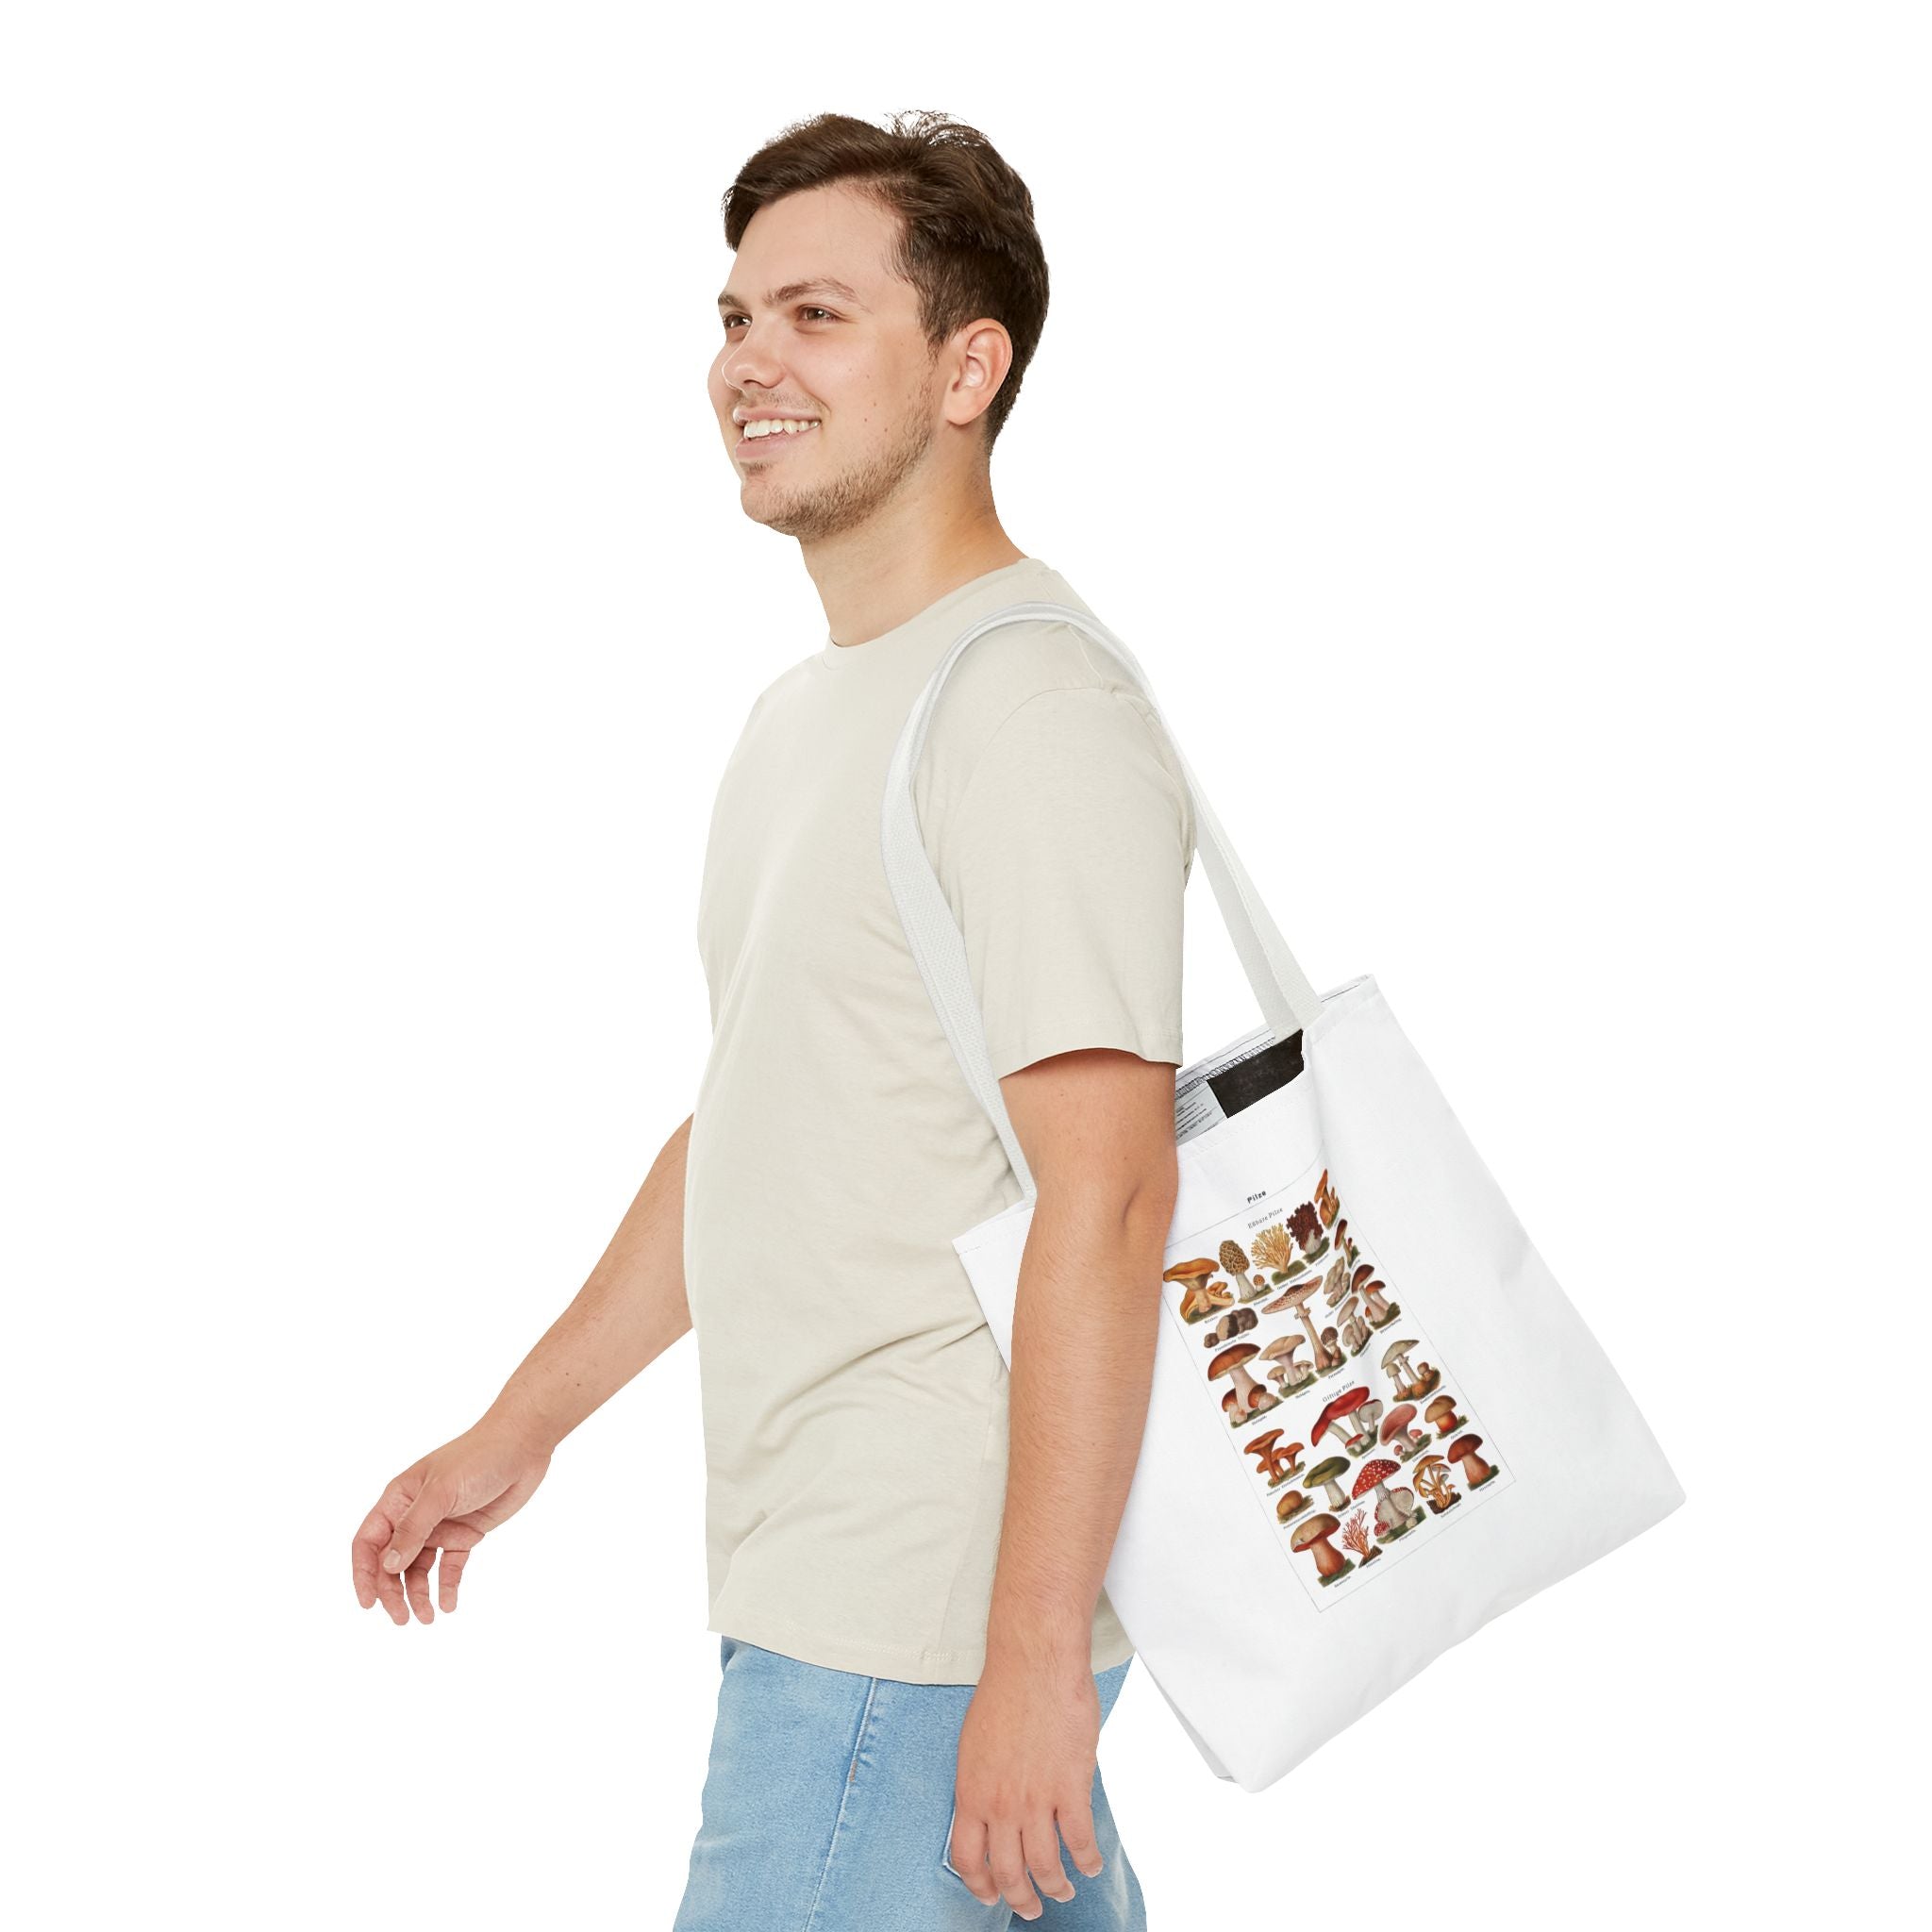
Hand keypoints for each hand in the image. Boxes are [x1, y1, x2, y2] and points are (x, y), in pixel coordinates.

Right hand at [350, 1413, 552, 1623]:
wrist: (523, 1445)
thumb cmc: (477, 1457)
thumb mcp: (441, 1492)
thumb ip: (413, 1529)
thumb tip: (387, 1566)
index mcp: (398, 1499)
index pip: (369, 1541)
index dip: (363, 1573)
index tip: (368, 1604)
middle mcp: (414, 1515)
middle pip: (392, 1562)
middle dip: (393, 1592)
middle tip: (403, 1619)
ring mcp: (440, 1526)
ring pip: (420, 1569)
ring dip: (419, 1594)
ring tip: (428, 1618)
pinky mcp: (465, 1534)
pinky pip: (450, 1566)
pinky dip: (447, 1586)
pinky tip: (449, 1604)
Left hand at [947, 1657, 1105, 1920]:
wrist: (1035, 1663)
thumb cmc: (1005, 1693)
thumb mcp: (974, 1745)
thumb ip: (982, 1784)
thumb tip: (991, 1812)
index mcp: (971, 1792)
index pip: (967, 1860)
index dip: (980, 1886)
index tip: (991, 1895)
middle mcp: (1000, 1805)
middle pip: (1008, 1873)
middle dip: (1021, 1899)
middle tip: (1031, 1907)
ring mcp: (1036, 1799)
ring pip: (1045, 1866)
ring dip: (1056, 1887)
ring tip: (1063, 1890)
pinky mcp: (1070, 1788)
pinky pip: (1080, 1841)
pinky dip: (1087, 1860)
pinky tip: (1090, 1864)